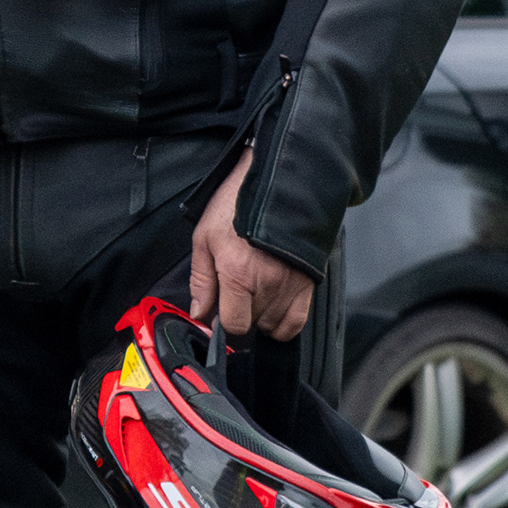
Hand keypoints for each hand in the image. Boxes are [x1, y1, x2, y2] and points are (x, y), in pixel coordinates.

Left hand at [189, 148, 315, 341]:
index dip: (223, 321)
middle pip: (253, 324)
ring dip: (262, 316)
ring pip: (274, 326)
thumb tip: (199, 313)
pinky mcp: (308, 282)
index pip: (233, 324)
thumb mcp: (205, 237)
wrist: (277, 182)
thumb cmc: (239, 203)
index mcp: (238, 273)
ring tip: (256, 292)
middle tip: (237, 290)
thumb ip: (201, 280)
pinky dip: (284, 322)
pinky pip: (297, 322)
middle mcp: (267, 283)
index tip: (221, 309)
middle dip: (241, 312)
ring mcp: (291, 284)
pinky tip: (274, 305)